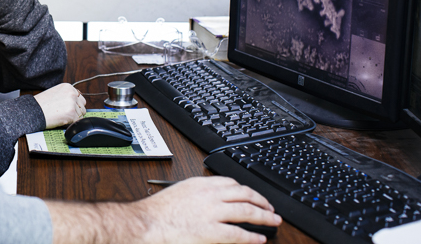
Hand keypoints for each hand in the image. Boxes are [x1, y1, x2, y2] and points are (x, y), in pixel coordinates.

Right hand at [34, 83, 85, 128]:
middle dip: (76, 111)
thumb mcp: (55, 93)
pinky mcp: (72, 113)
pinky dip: (71, 123)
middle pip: (82, 105)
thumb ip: (66, 95)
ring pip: (81, 114)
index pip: (79, 97)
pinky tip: (62, 120)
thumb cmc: (41, 104)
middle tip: (65, 113)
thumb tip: (75, 103)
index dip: (74, 104)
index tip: (68, 108)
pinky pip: (78, 121)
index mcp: (68, 87)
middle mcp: (72, 93)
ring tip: (61, 116)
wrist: (33, 111)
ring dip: (73, 118)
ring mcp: (72, 103)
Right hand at [130, 177, 280, 243]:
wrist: (147, 223)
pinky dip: (251, 236)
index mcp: (201, 184)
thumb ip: (197, 193)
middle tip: (270, 208)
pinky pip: (238, 233)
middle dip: (261, 200)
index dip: (246, 190)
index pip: (231, 182)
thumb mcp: (179, 192)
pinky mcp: (212, 232)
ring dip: (263, 216)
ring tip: (273, 220)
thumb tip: (210, 200)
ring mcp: (212, 213)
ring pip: (246, 211)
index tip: (252, 195)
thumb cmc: (158, 211)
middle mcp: (210, 195)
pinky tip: (259, 239)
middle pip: (244, 194)